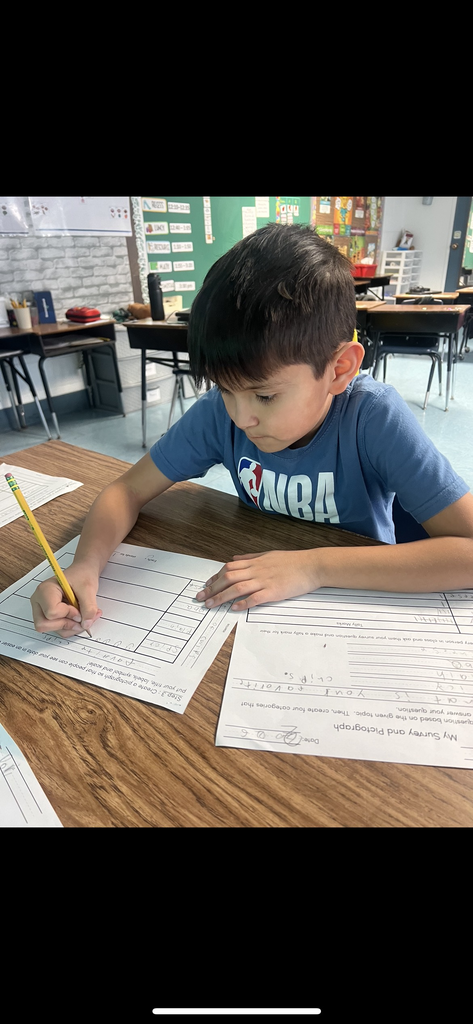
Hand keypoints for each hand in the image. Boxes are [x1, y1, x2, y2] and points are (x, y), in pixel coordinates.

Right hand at [30, 563, 101, 635]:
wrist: (83, 572)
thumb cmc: (82, 575)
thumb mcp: (88, 589)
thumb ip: (89, 608)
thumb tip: (86, 624)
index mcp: (45, 590)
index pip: (51, 612)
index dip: (68, 614)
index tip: (78, 608)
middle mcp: (39, 601)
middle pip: (44, 625)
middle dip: (66, 624)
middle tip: (80, 616)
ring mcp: (42, 609)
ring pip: (52, 630)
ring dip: (71, 627)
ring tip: (83, 615)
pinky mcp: (48, 616)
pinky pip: (57, 629)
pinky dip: (70, 627)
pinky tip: (78, 617)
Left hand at [195, 550, 319, 610]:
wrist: (312, 565)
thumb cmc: (293, 561)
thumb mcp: (268, 554)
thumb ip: (250, 558)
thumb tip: (235, 559)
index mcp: (255, 562)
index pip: (228, 568)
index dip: (215, 577)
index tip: (206, 586)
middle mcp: (256, 570)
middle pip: (228, 578)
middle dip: (212, 588)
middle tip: (200, 598)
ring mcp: (264, 580)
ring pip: (237, 588)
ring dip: (221, 597)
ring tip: (211, 605)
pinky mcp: (274, 591)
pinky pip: (255, 597)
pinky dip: (243, 603)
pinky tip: (234, 608)